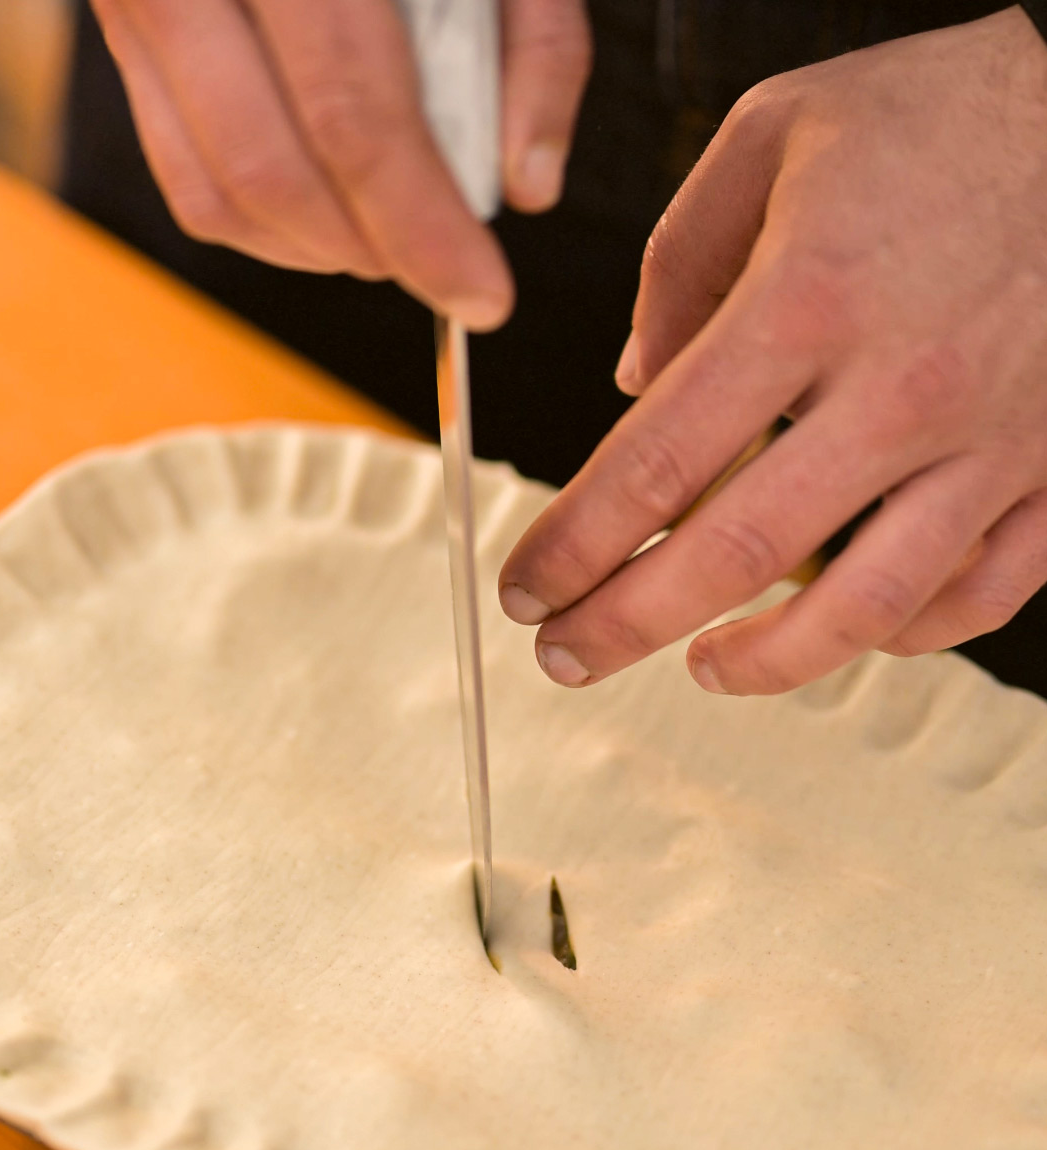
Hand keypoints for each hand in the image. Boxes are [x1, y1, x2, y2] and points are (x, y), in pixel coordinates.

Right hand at [90, 0, 590, 328]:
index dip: (421, 227)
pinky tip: (328, 206)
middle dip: (371, 251)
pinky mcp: (121, 30)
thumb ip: (535, 41)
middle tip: (441, 272)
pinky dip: (264, 223)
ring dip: (315, 249)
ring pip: (216, 193)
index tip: (483, 295)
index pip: (351, 113)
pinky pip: (183, 174)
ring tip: (388, 234)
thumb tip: (528, 187)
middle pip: (271, 171)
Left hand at [499, 7, 1046, 693]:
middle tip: (566, 652)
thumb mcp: (777, 134)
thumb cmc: (947, 115)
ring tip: (698, 667)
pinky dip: (899, 636)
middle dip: (625, 623)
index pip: (656, 463)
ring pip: (862, 608)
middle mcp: (899, 388)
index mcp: (810, 300)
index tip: (528, 584)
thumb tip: (633, 381)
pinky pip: (976, 597)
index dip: (573, 544)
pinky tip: (838, 632)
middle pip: (735, 555)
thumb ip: (682, 260)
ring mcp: (988, 441)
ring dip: (761, 663)